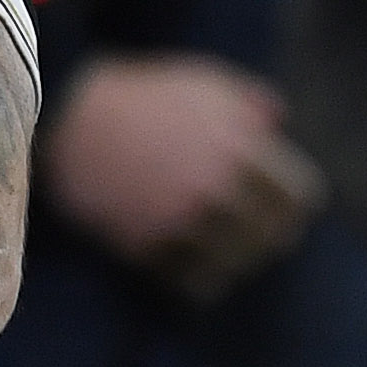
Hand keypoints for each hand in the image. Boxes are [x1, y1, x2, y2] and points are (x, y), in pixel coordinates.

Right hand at [40, 53, 324, 302]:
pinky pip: (193, 283)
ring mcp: (180, 221)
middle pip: (271, 237)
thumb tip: (276, 119)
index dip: (292, 205)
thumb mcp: (201, 83)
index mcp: (240, 148)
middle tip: (251, 234)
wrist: (66, 114)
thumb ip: (246, 101)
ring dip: (231, 258)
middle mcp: (217, 188)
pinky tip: (190, 266)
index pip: (299, 198)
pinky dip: (197, 279)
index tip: (280, 206)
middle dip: (264, 235)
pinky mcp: (146, 245)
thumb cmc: (139, 97)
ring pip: (235, 265)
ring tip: (220, 251)